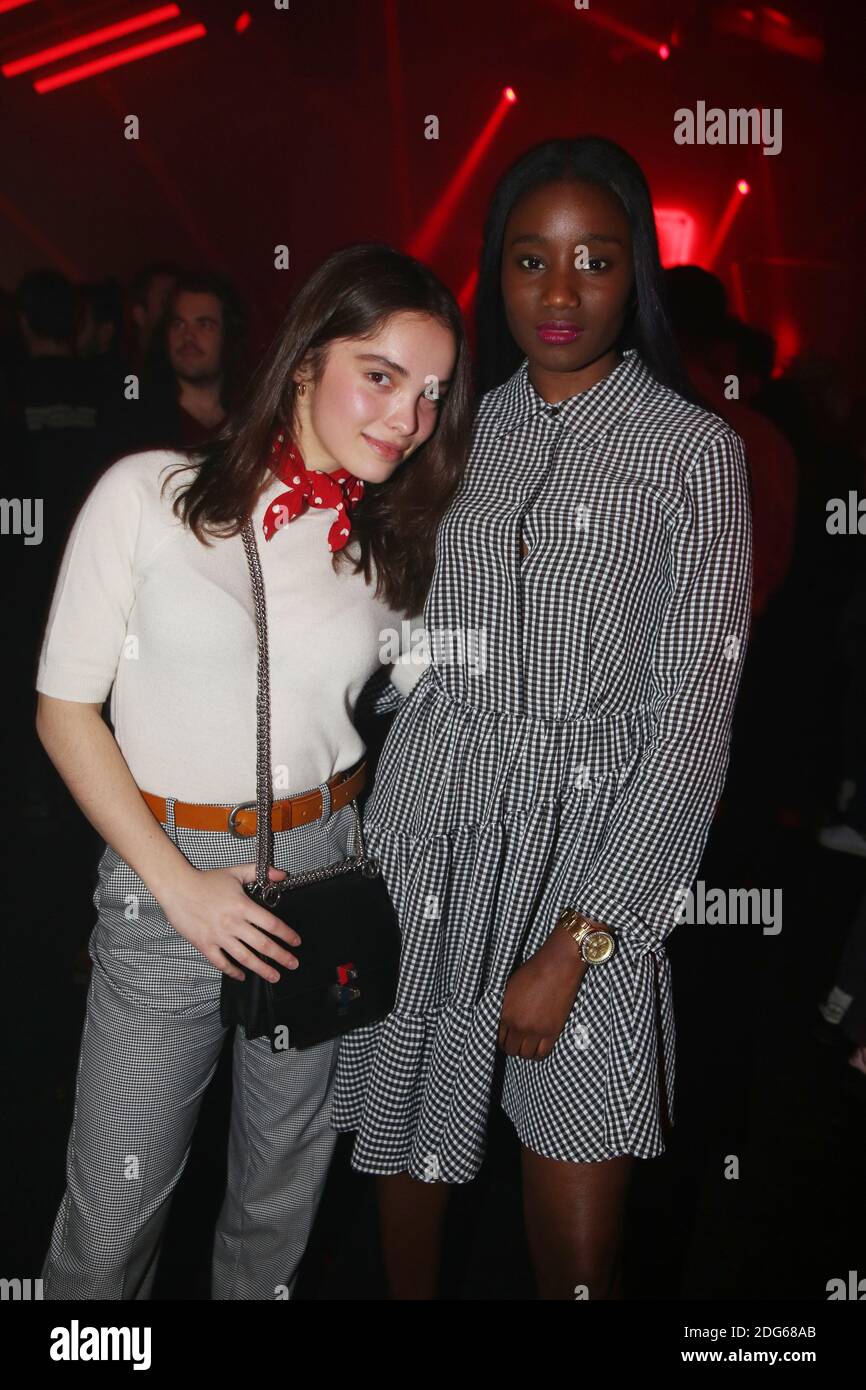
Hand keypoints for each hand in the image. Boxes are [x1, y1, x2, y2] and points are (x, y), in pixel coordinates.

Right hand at [157, 862, 300, 982]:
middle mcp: (233, 923)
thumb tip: (281, 874)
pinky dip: (232, 971)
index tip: (295, 942)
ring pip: (245, 957)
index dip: (287, 935)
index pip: (271, 924)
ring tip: (274, 976)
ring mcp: (218, 936)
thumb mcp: (236, 872)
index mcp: (243, 906)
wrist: (177, 887)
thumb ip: (260, 872)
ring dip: (262, 969)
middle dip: (281, 956)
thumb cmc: (205, 880)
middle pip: (262, 944)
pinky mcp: (204, 944)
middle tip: (292, 964)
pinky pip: (221, 962)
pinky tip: (241, 976)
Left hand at [498, 925, 586, 1059]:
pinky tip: (538, 1046)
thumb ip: (505, 1007)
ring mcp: (536, 1030)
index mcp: (505, 1013)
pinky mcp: (553, 1031)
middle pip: (511, 1049)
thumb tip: (503, 1019)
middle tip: (517, 1041)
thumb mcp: (509, 987)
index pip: (499, 1038)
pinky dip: (539, 1053)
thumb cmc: (533, 970)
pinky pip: (542, 1053)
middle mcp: (518, 1025)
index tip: (508, 1037)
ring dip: (525, 1052)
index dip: (503, 1039)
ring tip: (528, 1044)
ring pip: (526, 1055)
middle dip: (512, 1046)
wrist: (558, 965)